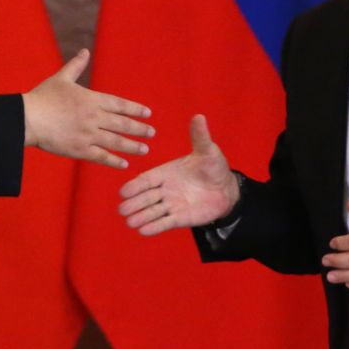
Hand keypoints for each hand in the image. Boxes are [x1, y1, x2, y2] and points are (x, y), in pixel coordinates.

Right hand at [22, 49, 153, 168]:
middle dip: (139, 129)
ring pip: (116, 141)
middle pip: (123, 124)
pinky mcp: (80, 150)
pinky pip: (101, 156)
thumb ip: (76, 66)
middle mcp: (94, 117)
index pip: (120, 105)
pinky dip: (114, 160)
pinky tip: (124, 164)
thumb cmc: (42, 97)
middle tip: (152, 133)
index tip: (148, 113)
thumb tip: (85, 51)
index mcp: (91, 99)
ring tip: (145, 149)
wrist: (28, 119)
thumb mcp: (61, 78)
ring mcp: (88, 135)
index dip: (135, 109)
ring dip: (132, 146)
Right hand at [118, 115, 237, 235]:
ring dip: (141, 217)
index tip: (123, 192)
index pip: (146, 179)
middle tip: (122, 210)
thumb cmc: (214, 168)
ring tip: (130, 222)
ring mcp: (171, 204)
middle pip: (145, 197)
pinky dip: (154, 227)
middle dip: (134, 204)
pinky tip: (143, 231)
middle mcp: (165, 190)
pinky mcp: (179, 218)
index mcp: (166, 173)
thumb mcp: (207, 151)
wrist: (226, 190)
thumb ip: (200, 137)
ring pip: (152, 211)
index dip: (135, 186)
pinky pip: (164, 222)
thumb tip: (199, 116)